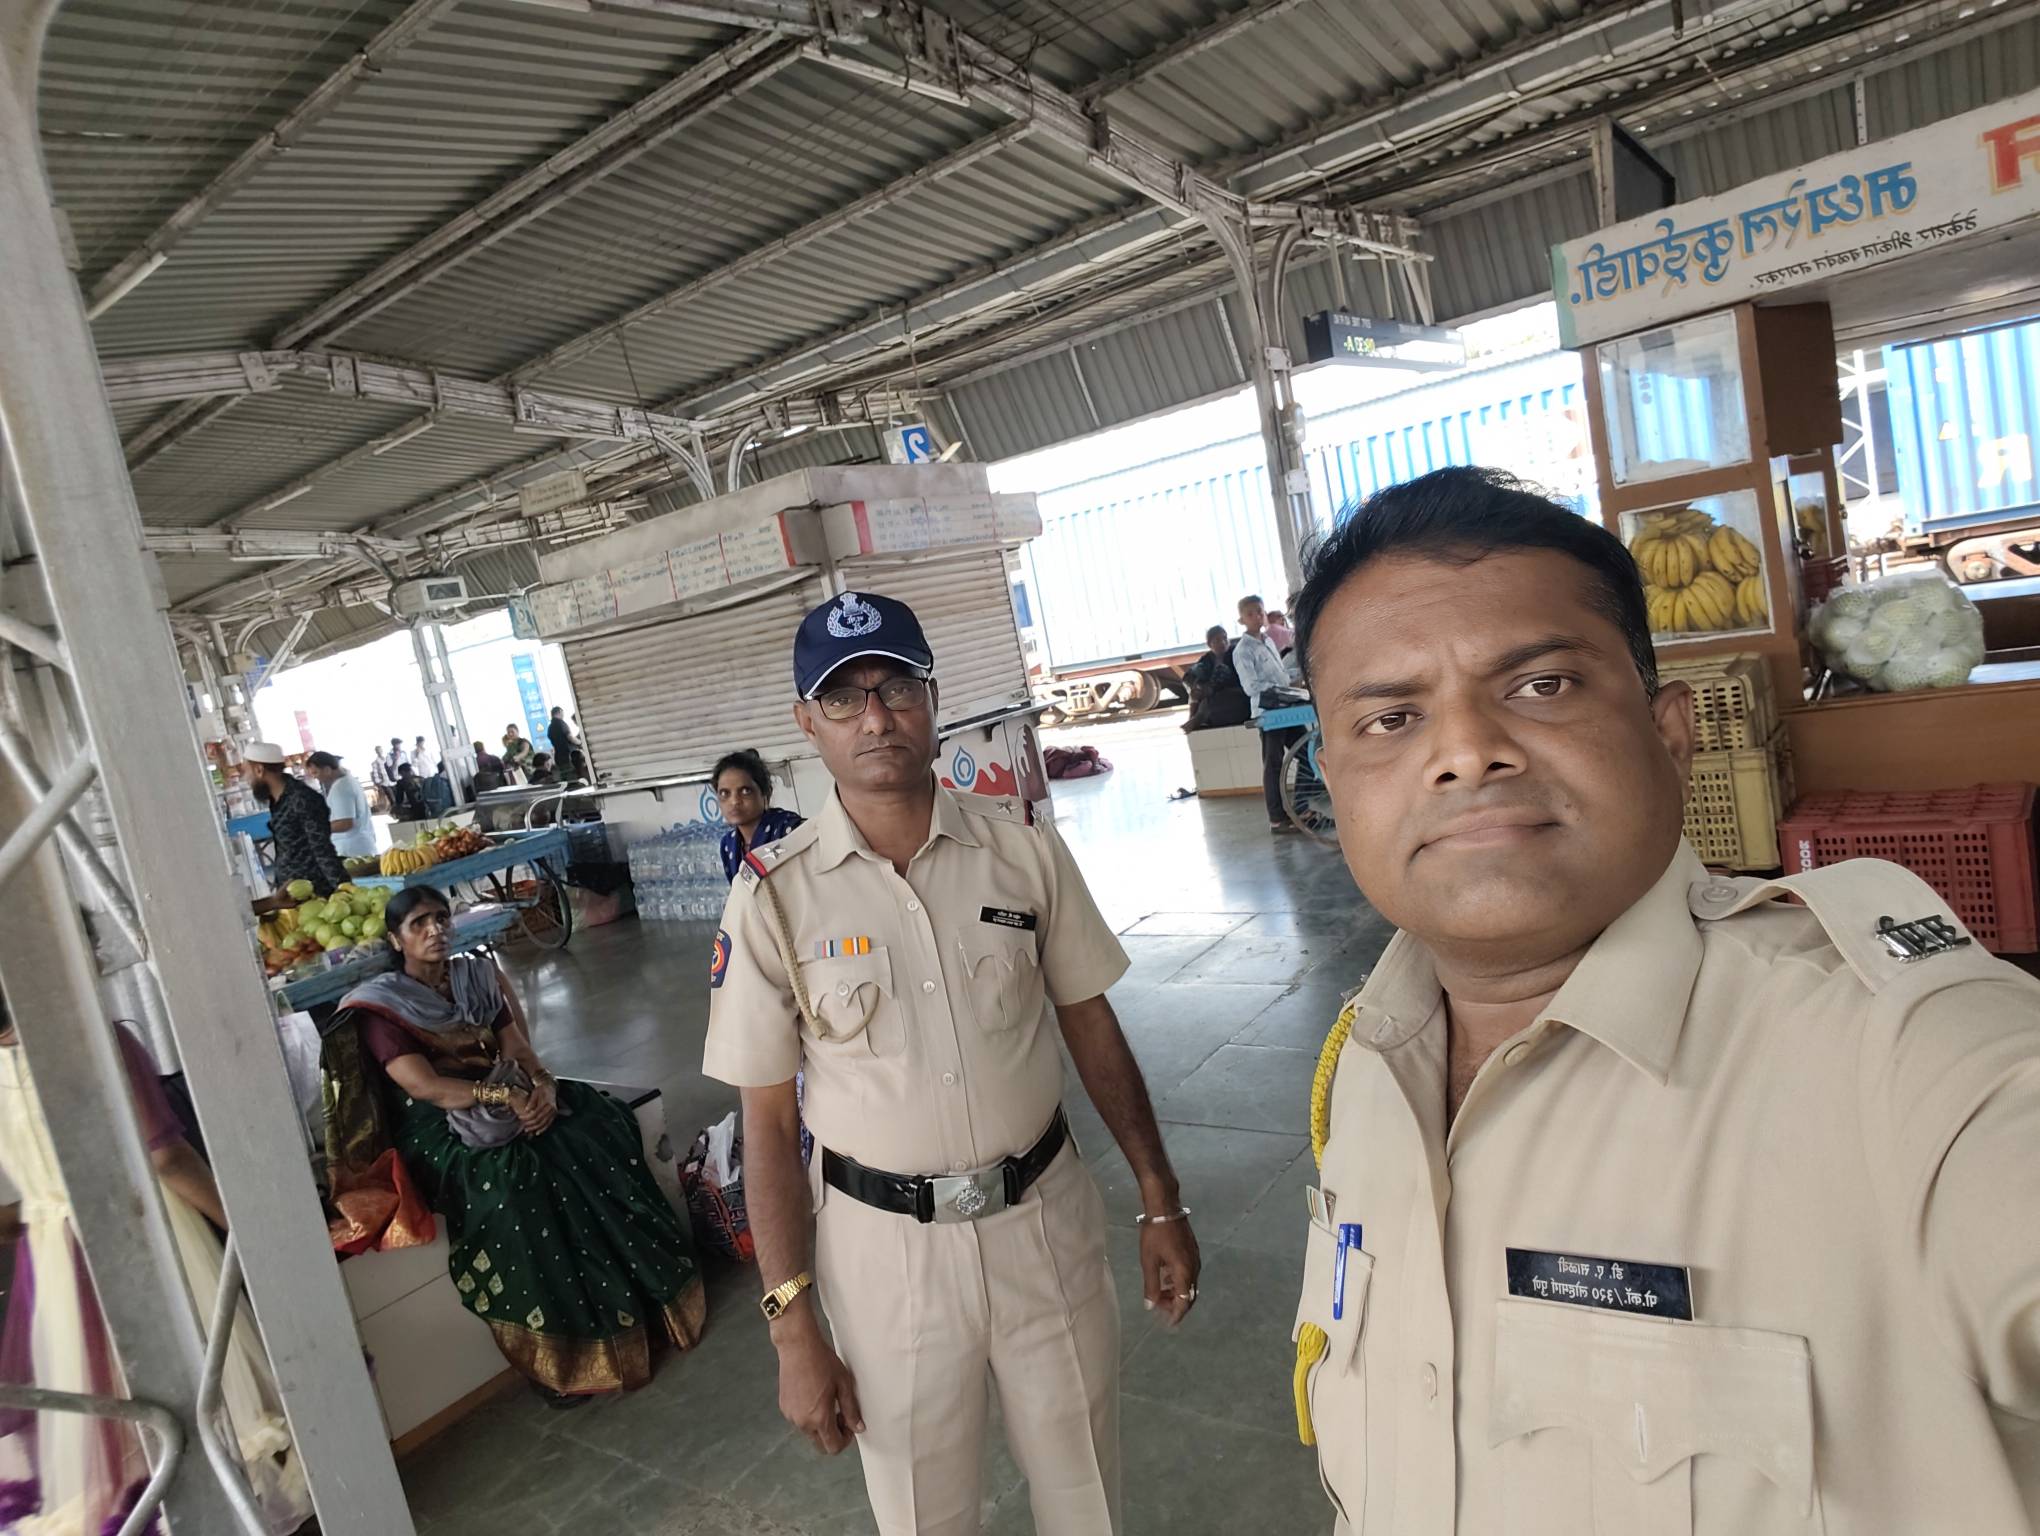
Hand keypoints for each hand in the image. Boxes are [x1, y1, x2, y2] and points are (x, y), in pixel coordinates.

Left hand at [514, 1079, 556, 1135]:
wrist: (550, 1087)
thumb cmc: (541, 1089)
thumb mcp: (535, 1093)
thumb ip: (531, 1102)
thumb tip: (526, 1110)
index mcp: (546, 1102)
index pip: (535, 1113)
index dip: (527, 1117)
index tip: (520, 1117)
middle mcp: (551, 1108)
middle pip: (539, 1119)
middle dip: (530, 1124)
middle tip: (523, 1126)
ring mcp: (554, 1112)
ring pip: (544, 1123)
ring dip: (535, 1128)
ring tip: (528, 1130)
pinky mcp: (554, 1114)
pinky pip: (549, 1124)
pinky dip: (543, 1129)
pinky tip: (537, 1132)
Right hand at [774, 1318, 863, 1454]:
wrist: (798, 1346)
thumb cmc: (822, 1361)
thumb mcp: (843, 1384)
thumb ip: (851, 1410)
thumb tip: (858, 1428)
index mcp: (819, 1418)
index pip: (833, 1447)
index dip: (845, 1440)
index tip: (849, 1425)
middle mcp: (802, 1422)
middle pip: (820, 1444)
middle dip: (833, 1434)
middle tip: (840, 1414)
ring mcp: (791, 1416)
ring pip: (809, 1432)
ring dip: (820, 1425)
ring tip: (827, 1401)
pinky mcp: (784, 1408)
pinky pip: (799, 1420)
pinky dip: (808, 1416)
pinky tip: (813, 1396)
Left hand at [1139, 1214, 1200, 1326]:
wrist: (1165, 1207)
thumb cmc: (1154, 1233)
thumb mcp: (1149, 1261)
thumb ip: (1151, 1285)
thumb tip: (1151, 1306)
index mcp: (1184, 1272)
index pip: (1183, 1301)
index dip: (1176, 1314)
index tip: (1168, 1324)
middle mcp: (1194, 1268)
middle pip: (1189, 1294)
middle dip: (1175, 1305)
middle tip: (1161, 1310)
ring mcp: (1195, 1258)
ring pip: (1188, 1284)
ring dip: (1175, 1292)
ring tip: (1160, 1295)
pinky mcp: (1193, 1251)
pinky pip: (1188, 1273)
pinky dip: (1178, 1281)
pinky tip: (1165, 1278)